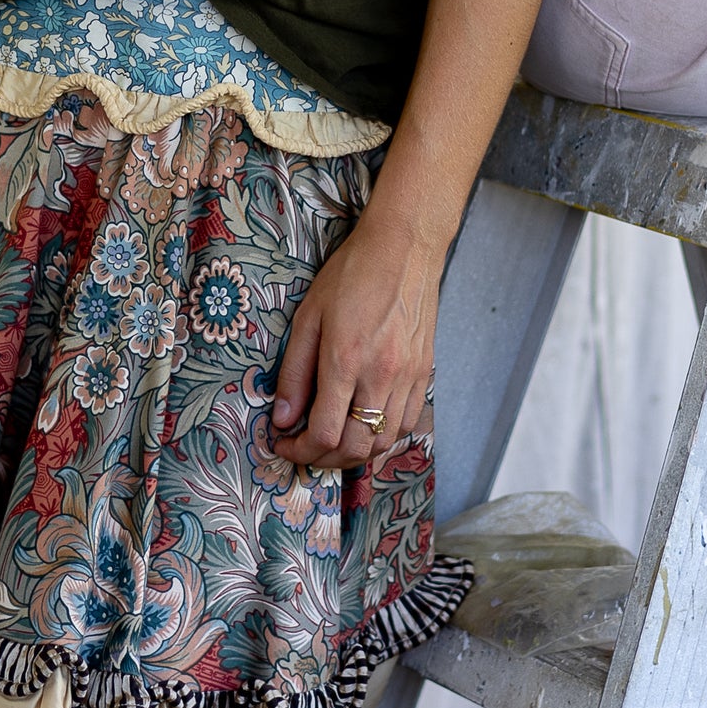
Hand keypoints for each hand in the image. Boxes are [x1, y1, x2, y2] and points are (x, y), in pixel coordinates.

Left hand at [270, 206, 442, 471]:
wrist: (404, 247)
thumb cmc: (352, 273)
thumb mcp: (308, 316)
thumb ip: (294, 372)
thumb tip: (283, 418)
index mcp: (345, 360)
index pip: (324, 434)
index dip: (298, 449)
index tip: (282, 441)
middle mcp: (381, 375)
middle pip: (355, 449)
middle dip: (323, 460)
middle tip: (303, 448)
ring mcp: (408, 377)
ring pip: (384, 443)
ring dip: (354, 454)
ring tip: (332, 442)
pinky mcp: (424, 373)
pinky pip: (406, 424)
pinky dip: (383, 438)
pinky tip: (364, 426)